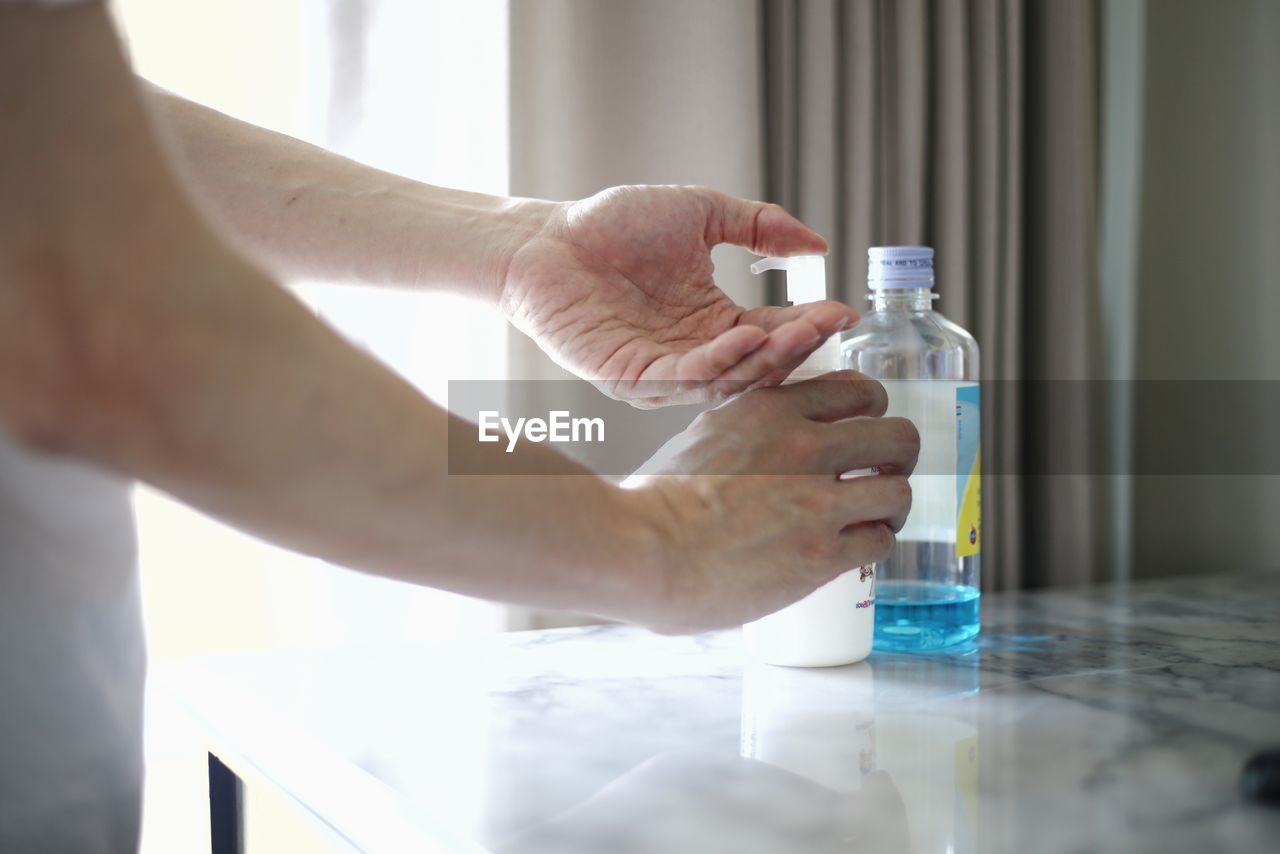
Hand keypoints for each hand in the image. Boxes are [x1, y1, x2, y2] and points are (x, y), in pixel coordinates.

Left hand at [500, 185, 857, 406]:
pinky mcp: (629, 378)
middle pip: (758, 364)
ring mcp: (663, 371)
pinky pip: (681, 379)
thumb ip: (760, 227)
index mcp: (713, 321)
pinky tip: (744, 337)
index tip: (842, 310)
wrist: (548, 237)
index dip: (808, 324)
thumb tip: (818, 244)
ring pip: (726, 379)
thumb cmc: (614, 225)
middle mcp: (694, 353)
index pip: (773, 332)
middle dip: (796, 346)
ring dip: (763, 358)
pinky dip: (716, 362)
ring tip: (794, 331)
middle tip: (827, 325)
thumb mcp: (702, 215)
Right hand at [623, 371, 919, 632]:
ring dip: (892, 503)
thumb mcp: (704, 433)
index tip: (865, 430)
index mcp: (772, 410)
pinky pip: (880, 541)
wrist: (644, 552)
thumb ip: (751, 424)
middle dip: (896, 454)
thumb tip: (777, 427)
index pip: (857, 392)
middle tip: (885, 470)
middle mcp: (803, 448)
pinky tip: (855, 546)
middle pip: (896, 436)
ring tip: (876, 515)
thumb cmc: (656, 501)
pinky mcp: (821, 555)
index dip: (869, 413)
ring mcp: (817, 504)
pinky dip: (873, 542)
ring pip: (898, 491)